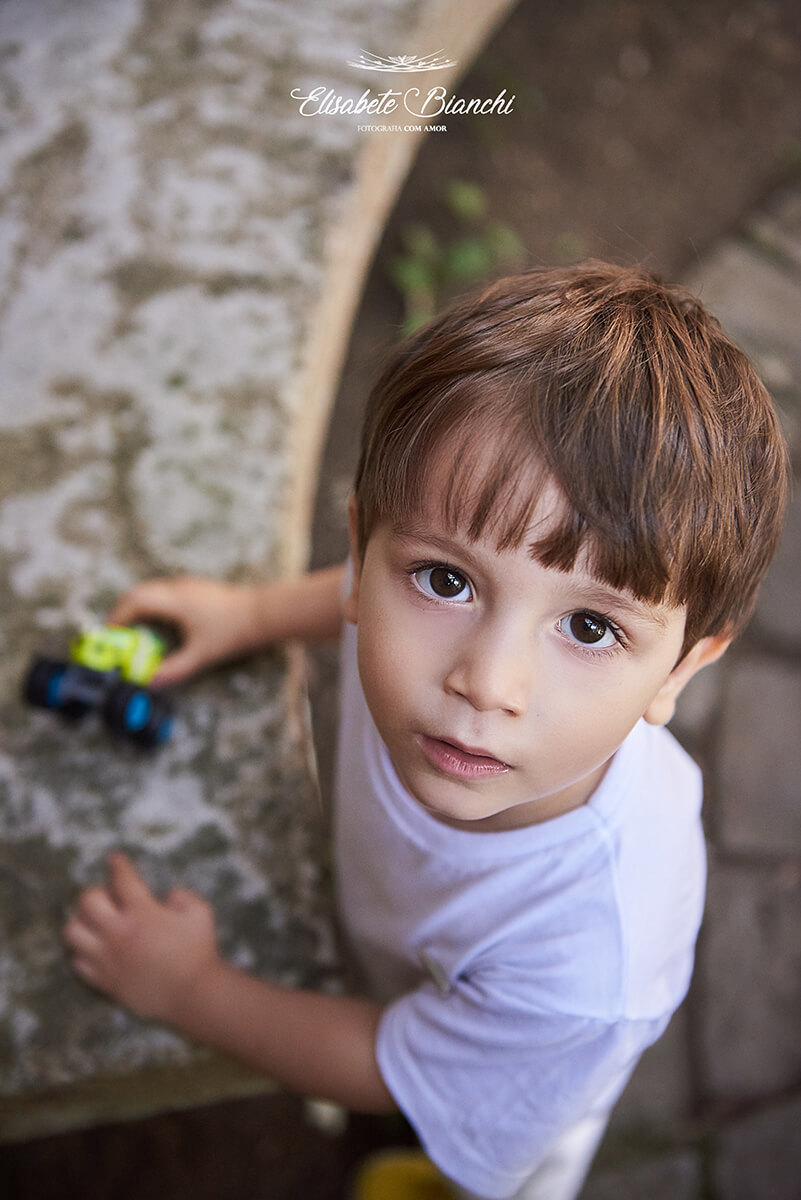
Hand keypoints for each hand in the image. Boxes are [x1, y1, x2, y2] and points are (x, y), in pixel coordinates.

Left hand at [64, 854, 220, 1021]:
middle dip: (97, 894)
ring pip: (73, 931)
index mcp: (142, 913)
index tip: (115, 860)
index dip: (118, 865)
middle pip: (87, 901)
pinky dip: (83, 952)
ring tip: (97, 924)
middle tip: (109, 899)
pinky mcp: (103, 980)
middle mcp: (118, 933)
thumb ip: (182, 897)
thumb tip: (167, 897)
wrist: (192, 994)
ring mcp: (106, 958)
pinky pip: (77, 962)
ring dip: (83, 922)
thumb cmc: (199, 951)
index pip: (121, 879)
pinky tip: (97, 949)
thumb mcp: (200, 913)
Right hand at [108, 577, 261, 685]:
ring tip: (129, 630)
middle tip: (112, 634)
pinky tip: (154, 623)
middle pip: (138, 592)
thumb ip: (173, 670)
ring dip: (136, 607)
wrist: (262, 613)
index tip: (108, 635)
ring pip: (151, 590)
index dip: (116, 617)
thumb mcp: (201, 656)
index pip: (135, 601)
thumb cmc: (232, 632)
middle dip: (121, 611)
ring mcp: (186, 585)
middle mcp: (177, 587)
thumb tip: (148, 683)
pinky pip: (162, 592)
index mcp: (174, 600)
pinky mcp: (194, 588)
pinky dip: (150, 605)